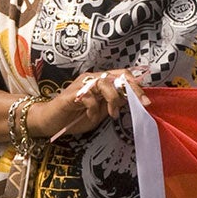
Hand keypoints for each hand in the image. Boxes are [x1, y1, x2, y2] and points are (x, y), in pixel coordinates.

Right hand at [31, 69, 147, 138]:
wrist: (49, 122)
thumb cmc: (74, 117)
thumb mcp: (100, 112)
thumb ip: (113, 104)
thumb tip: (131, 99)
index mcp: (100, 82)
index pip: (122, 77)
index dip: (136, 87)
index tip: (146, 102)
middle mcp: (92, 79)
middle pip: (118, 76)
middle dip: (132, 89)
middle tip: (140, 103)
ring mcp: (81, 85)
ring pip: (104, 82)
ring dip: (112, 99)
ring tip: (112, 114)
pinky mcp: (71, 95)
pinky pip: (88, 97)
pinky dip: (93, 109)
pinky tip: (90, 117)